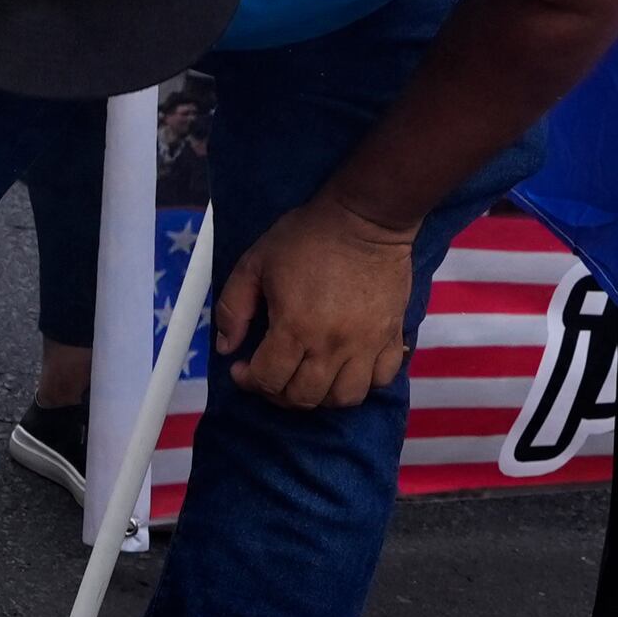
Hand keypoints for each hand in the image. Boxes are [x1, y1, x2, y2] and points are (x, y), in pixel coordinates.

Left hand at [214, 192, 421, 410]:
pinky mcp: (391, 336)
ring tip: (307, 375)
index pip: (268, 379)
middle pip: (303, 397)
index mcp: (295, 327)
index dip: (248, 380)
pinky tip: (344, 368)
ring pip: (344, 397)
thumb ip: (234, 308)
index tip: (242, 368)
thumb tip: (227, 347)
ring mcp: (366, 343)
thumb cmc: (308, 237)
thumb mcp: (254, 262)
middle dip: (278, 392)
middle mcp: (332, 344)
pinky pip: (381, 378)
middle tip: (271, 373)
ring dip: (320, 395)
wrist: (366, 219)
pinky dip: (362, 383)